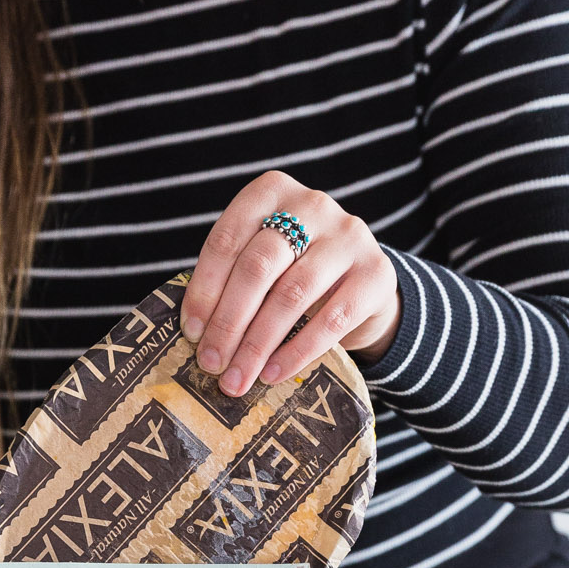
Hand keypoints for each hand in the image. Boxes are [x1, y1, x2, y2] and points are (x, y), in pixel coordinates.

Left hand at [181, 171, 401, 394]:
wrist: (363, 284)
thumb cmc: (296, 272)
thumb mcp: (264, 262)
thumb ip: (232, 281)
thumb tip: (196, 333)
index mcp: (272, 191)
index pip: (227, 239)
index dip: (205, 289)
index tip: (191, 333)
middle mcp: (313, 204)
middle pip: (259, 266)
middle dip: (229, 321)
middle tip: (211, 362)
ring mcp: (349, 236)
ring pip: (292, 293)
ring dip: (258, 343)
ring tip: (238, 377)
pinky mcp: (377, 273)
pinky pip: (332, 319)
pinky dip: (297, 351)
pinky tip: (273, 373)